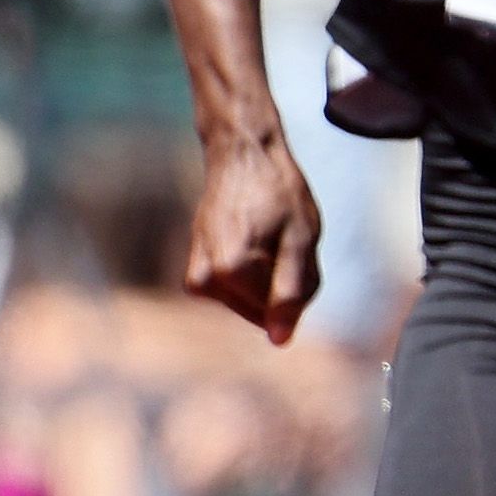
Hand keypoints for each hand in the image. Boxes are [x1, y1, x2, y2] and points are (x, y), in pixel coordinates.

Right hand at [182, 120, 323, 346]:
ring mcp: (196, 275)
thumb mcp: (300, 240)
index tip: (296, 250)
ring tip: (269, 239)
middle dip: (280, 287)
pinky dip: (250, 277)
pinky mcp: (195, 270)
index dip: (299, 287)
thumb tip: (280, 341)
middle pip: (261, 310)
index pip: (280, 312)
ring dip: (267, 281)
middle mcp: (205, 277)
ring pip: (247, 302)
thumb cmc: (276, 191)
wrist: (240, 155)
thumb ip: (292, 293)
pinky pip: (233, 293)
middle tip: (284, 242)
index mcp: (232, 270)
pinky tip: (254, 243)